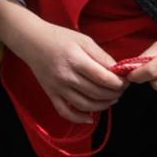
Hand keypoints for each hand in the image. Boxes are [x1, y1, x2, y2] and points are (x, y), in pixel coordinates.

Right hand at [0, 2, 123, 122]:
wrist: (31, 40)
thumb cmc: (59, 37)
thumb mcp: (84, 40)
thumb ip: (102, 56)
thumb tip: (118, 72)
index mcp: (75, 60)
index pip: (104, 78)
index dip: (119, 82)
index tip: (126, 80)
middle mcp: (66, 76)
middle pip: (97, 93)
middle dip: (114, 93)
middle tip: (121, 89)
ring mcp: (57, 87)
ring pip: (85, 105)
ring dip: (103, 105)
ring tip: (111, 99)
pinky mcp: (50, 94)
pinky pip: (65, 112)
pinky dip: (79, 118)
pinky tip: (90, 117)